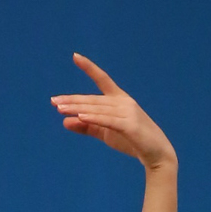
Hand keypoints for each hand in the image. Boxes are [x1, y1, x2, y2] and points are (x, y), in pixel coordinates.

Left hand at [51, 56, 175, 171]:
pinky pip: (107, 120)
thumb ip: (87, 126)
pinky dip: (93, 118)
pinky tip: (80, 116)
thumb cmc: (131, 141)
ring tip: (60, 109)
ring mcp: (128, 112)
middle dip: (72, 100)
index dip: (89, 67)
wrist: (157, 154)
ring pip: (97, 109)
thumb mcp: (105, 133)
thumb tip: (64, 121)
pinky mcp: (129, 125)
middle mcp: (123, 101)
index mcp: (119, 99)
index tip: (75, 56)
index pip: (102, 79)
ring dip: (78, 109)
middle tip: (53, 101)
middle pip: (93, 99)